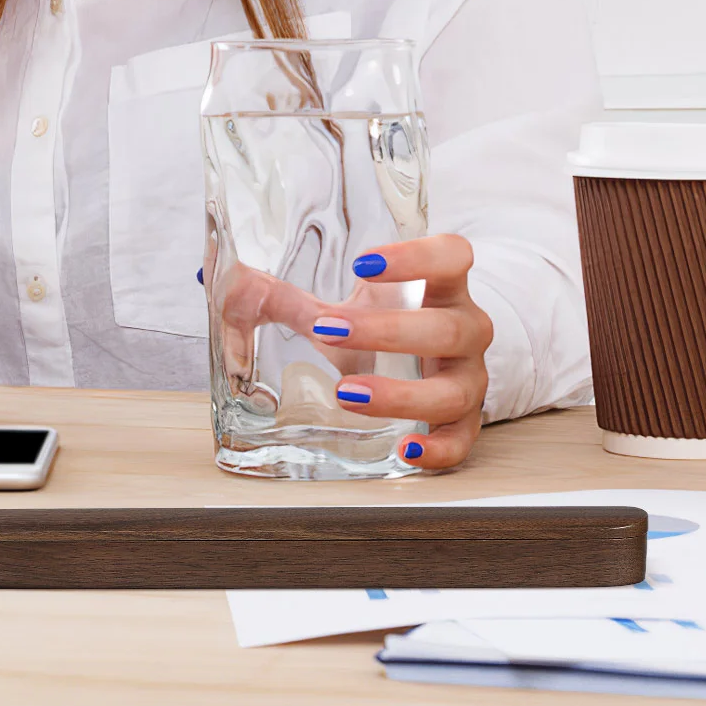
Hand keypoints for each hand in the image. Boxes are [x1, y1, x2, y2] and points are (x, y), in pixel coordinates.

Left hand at [310, 234, 491, 470]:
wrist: (425, 358)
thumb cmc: (382, 319)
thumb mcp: (345, 302)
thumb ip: (290, 297)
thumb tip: (236, 288)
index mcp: (443, 286)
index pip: (452, 256)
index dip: (416, 256)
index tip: (362, 263)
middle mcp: (467, 328)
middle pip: (448, 327)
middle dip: (386, 330)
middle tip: (328, 330)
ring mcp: (470, 377)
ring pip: (453, 390)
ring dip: (400, 393)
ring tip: (346, 394)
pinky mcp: (465, 421)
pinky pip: (462, 442)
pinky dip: (437, 449)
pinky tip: (403, 448)